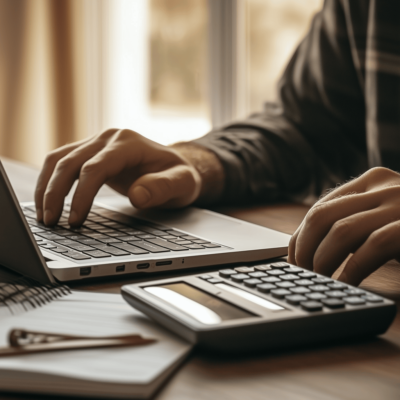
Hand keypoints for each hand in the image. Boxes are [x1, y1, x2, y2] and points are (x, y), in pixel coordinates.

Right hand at [35, 129, 201, 225]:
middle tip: (51, 223)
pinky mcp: (90, 153)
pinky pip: (62, 162)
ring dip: (46, 187)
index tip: (75, 221)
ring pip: (59, 160)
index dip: (82, 195)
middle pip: (70, 161)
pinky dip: (50, 181)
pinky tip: (47, 202)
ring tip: (44, 217)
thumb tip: (137, 195)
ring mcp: (97, 143)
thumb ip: (163, 187)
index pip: (96, 167)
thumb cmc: (179, 175)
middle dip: (55, 193)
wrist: (175, 165)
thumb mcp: (183, 183)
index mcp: (129, 143)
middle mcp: (109, 138)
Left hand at [288, 167, 399, 285]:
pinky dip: (353, 269)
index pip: (320, 207)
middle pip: (321, 216)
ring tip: (319, 279)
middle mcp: (384, 186)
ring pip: (341, 231)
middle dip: (304, 248)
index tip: (294, 260)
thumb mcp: (384, 216)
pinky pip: (373, 247)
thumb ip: (354, 221)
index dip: (300, 237)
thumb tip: (310, 249)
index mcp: (371, 181)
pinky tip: (345, 283)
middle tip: (302, 272)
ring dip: (323, 260)